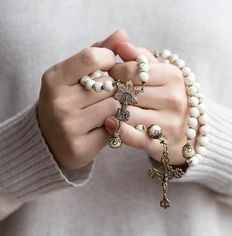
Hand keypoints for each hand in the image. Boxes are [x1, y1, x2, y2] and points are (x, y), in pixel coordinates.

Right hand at [37, 30, 126, 168]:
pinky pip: (113, 128)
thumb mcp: (74, 73)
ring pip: (114, 107)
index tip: (111, 66)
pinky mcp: (80, 147)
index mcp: (54, 79)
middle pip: (109, 85)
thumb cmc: (67, 100)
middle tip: (107, 93)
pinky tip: (102, 126)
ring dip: (116, 107)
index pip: (91, 57)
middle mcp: (58, 102)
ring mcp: (68, 127)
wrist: (51, 139)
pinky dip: (113, 125)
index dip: (109, 59)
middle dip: (114, 88)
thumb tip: (122, 34)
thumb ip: (97, 51)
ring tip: (104, 110)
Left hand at [104, 43, 188, 164]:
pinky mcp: (162, 144)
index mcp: (173, 77)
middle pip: (129, 93)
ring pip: (128, 114)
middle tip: (102, 93)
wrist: (188, 131)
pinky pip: (135, 137)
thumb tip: (120, 42)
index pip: (133, 70)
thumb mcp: (159, 73)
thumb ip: (140, 57)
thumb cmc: (167, 97)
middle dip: (111, 92)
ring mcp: (170, 123)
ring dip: (112, 111)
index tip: (109, 75)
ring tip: (103, 108)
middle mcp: (174, 99)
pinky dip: (118, 130)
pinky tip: (109, 124)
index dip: (115, 72)